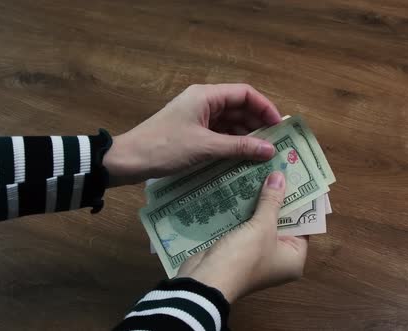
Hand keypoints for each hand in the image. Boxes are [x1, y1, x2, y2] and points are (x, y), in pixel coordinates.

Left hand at [103, 84, 281, 185]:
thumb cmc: (166, 148)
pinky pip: (219, 134)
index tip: (279, 127)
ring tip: (262, 154)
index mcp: (206, 96)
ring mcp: (197, 117)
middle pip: (239, 108)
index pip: (245, 94)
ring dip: (246, 137)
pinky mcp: (192, 132)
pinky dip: (232, 144)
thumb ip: (240, 148)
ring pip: (230, 123)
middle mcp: (204, 102)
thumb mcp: (206, 147)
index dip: (265, 108)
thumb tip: (270, 150)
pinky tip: (243, 158)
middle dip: (257, 125)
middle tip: (274, 145)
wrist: (129, 160)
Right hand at [176, 171, 308, 302]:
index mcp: (294, 258)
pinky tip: (245, 188)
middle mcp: (280, 258)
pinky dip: (247, 211)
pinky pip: (249, 226)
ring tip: (264, 173)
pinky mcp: (241, 249)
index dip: (302, 201)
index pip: (305, 225)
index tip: (301, 177)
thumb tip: (280, 176)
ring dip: (262, 202)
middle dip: (280, 199)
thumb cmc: (243, 257)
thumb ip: (272, 201)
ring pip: (265, 223)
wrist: (206, 281)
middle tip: (281, 170)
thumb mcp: (262, 227)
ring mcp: (259, 254)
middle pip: (284, 222)